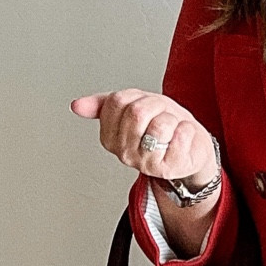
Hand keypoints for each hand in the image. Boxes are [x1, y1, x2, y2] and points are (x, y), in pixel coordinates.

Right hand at [72, 89, 216, 187]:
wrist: (188, 146)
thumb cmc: (159, 125)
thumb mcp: (131, 107)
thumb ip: (103, 105)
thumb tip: (76, 105)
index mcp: (109, 138)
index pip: (118, 101)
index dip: (137, 96)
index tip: (144, 107)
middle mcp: (125, 154)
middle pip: (138, 112)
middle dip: (156, 106)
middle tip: (161, 115)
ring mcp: (147, 164)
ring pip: (160, 124)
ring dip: (172, 118)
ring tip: (171, 129)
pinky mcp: (171, 168)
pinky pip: (180, 135)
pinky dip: (187, 129)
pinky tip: (182, 137)